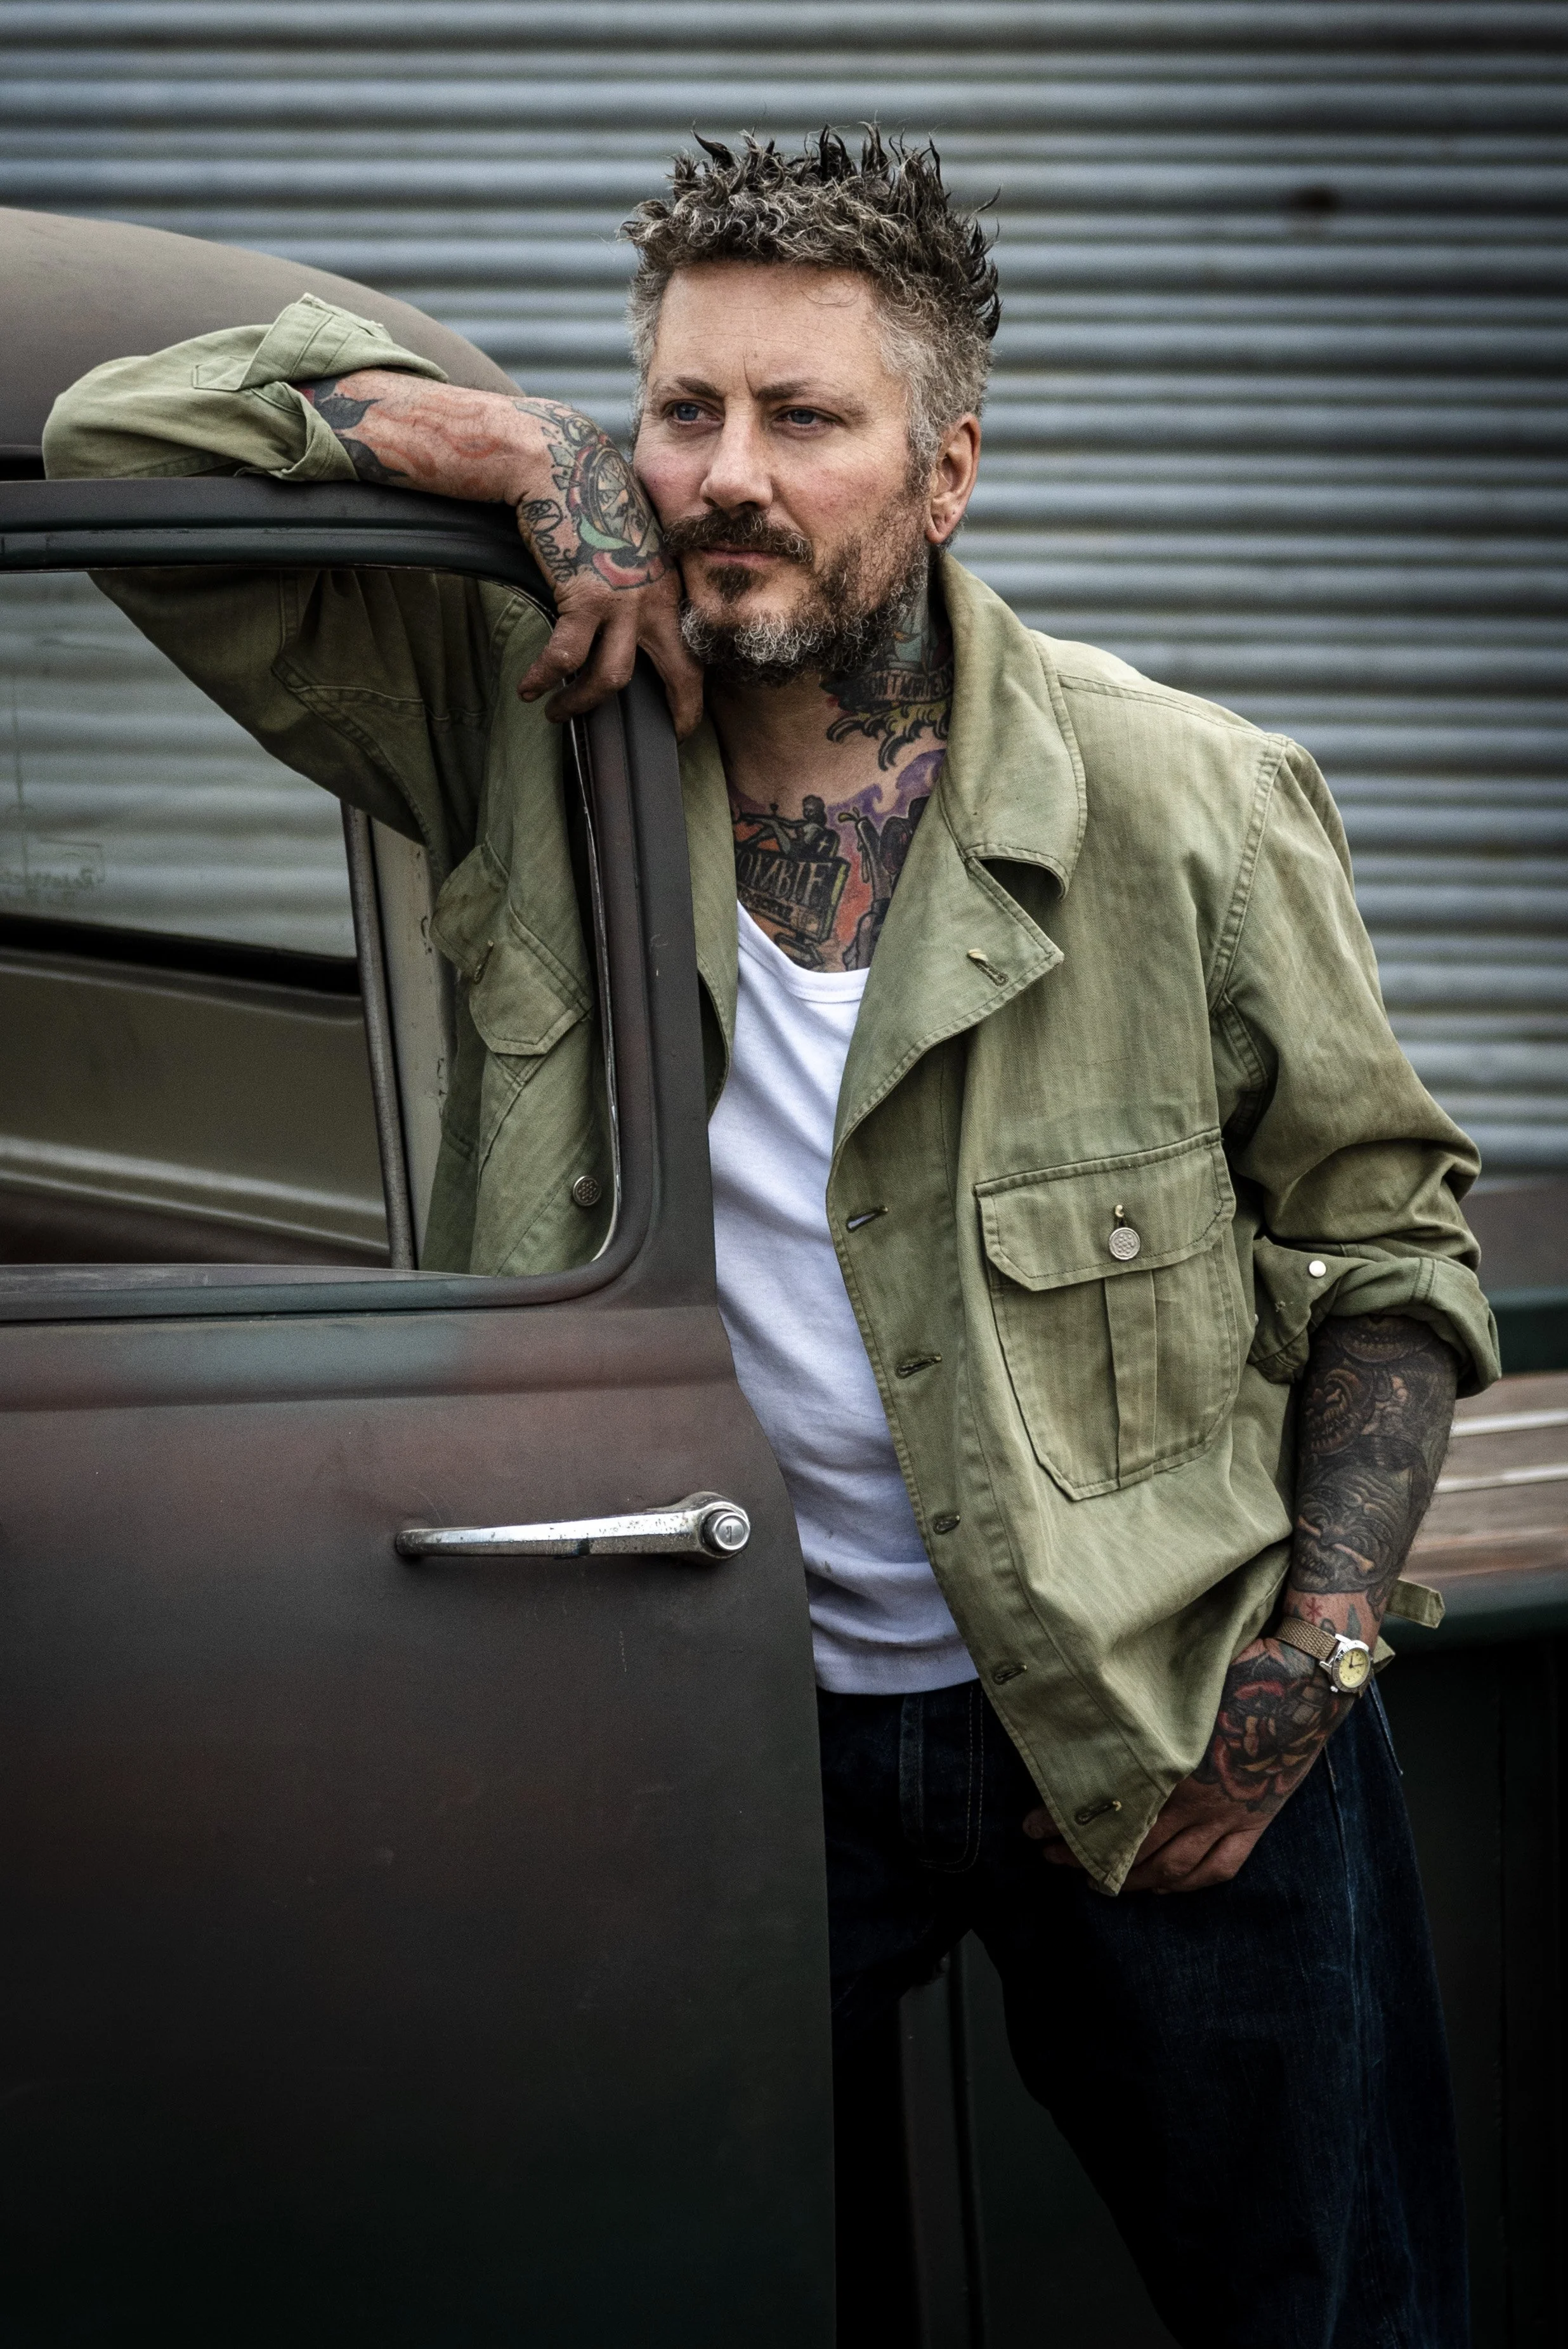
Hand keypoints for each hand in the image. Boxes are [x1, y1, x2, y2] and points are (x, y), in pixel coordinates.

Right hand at [507, 399, 702, 735]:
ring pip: (612, 679)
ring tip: (557, 712)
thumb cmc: (590, 499)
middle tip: (664, 740)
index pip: (694, 651)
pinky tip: (528, 688)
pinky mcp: (583, 597)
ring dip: (582, 704)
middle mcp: (655, 598)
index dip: (693, 691)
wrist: (562, 464)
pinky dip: (544, 678)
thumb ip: (638, 577)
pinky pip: (565, 658)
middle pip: (679, 673)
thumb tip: (627, 611)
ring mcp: (621, 600)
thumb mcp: (631, 542)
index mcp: (670, 587)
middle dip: (678, 711)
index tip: (684, 717)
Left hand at [1023, 1634, 1343, 1893]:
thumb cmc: (1239, 1667)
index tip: (1029, 1827)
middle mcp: (1199, 1800)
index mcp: (1173, 1766)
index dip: (1064, 1824)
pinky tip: (1163, 1888)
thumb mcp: (1178, 1687)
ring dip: (1130, 1880)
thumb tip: (1091, 1712)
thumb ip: (1140, 1714)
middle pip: (1133, 1846)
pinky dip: (1186, 1884)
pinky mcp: (1256, 1821)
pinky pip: (1217, 1867)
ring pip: (1172, 1867)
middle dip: (1084, 1857)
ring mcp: (1230, 1815)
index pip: (1107, 1810)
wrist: (1305, 1678)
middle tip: (1049, 1858)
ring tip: (1094, 1881)